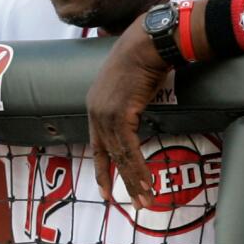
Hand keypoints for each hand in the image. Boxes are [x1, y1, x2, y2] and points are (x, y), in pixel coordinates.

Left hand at [85, 13, 171, 209]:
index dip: (102, 170)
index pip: (98, 145)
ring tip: (145, 199)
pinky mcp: (119, 114)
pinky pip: (129, 149)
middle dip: (122, 181)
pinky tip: (148, 183)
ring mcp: (105, 114)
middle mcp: (95, 112)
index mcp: (95, 107)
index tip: (105, 190)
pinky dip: (139, 168)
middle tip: (134, 203)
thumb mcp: (130, 84)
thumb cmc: (144, 57)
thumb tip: (138, 110)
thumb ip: (128, 102)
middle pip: (109, 155)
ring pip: (120, 156)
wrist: (148, 41)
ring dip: (135, 180)